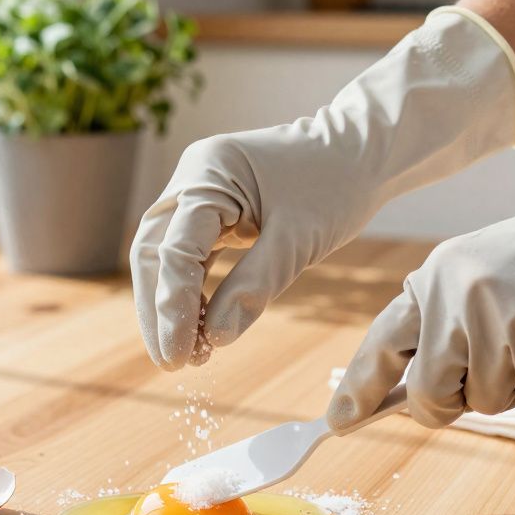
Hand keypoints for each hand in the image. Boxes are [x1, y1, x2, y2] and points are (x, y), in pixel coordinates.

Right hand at [129, 7, 514, 369]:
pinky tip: (203, 329)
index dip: (172, 308)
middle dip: (160, 310)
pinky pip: (190, 256)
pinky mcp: (211, 210)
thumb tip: (214, 339)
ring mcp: (198, 192)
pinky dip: (193, 292)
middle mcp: (192, 178)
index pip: (174, 249)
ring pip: (165, 257)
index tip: (178, 356)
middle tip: (173, 363)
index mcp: (208, 172)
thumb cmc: (337, 183)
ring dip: (172, 306)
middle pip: (153, 252)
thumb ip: (254, 287)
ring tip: (189, 355)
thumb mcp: (299, 239)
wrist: (361, 151)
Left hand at [329, 95, 514, 429]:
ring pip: (490, 402)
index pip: (384, 341)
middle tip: (497, 373)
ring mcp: (496, 320)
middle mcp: (455, 297)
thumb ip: (448, 324)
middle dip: (456, 403)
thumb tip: (418, 393)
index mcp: (435, 277)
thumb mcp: (485, 274)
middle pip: (431, 394)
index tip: (339, 421)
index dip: (358, 387)